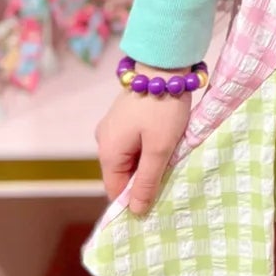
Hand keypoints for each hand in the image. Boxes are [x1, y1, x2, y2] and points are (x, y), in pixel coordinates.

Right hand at [95, 62, 192, 215]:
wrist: (164, 65)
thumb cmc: (162, 108)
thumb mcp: (159, 148)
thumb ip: (147, 181)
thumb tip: (136, 211)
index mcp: (107, 152)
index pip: (116, 190)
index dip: (134, 199)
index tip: (158, 202)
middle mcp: (104, 140)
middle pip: (123, 174)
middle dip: (144, 179)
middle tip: (169, 178)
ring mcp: (112, 127)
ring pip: (130, 158)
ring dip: (149, 161)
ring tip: (171, 158)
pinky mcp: (123, 117)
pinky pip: (133, 142)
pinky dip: (148, 147)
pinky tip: (166, 142)